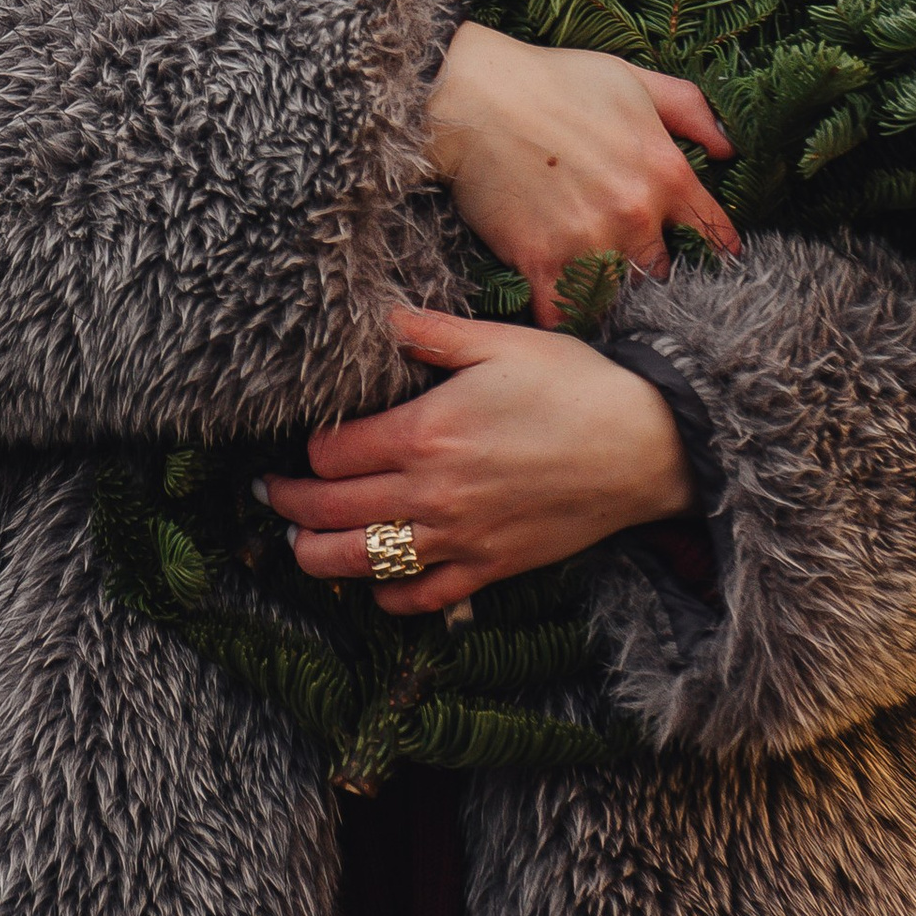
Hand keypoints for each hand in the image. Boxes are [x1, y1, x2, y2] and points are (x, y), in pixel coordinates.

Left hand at [265, 304, 695, 615]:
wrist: (646, 447)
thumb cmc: (575, 385)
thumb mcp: (498, 342)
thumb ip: (428, 333)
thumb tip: (376, 317)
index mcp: (423, 433)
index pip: (331, 454)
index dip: (306, 449)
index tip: (298, 443)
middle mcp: (430, 494)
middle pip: (330, 513)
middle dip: (289, 505)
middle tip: (269, 495)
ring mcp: (458, 538)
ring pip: (361, 565)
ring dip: (317, 558)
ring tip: (298, 545)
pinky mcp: (490, 568)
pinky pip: (422, 598)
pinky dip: (388, 598)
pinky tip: (374, 586)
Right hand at [424, 20, 737, 324]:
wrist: (473, 95)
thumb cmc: (554, 80)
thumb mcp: (634, 79)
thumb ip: (690, 110)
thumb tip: (731, 148)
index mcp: (665, 171)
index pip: (713, 231)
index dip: (713, 248)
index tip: (708, 260)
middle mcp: (635, 213)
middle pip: (662, 271)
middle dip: (650, 269)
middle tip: (633, 267)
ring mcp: (589, 240)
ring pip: (618, 293)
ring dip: (609, 292)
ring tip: (596, 287)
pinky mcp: (542, 261)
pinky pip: (565, 312)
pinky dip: (564, 315)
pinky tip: (560, 307)